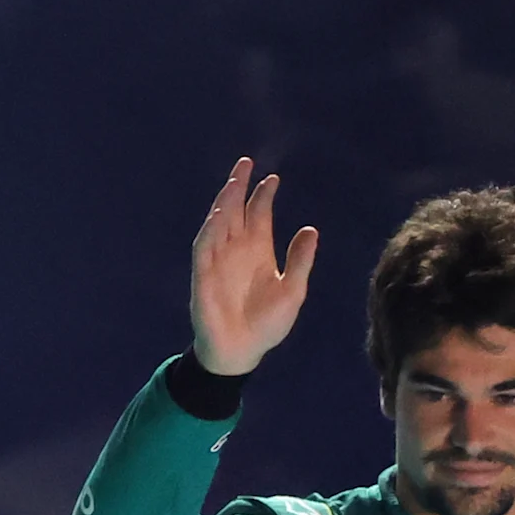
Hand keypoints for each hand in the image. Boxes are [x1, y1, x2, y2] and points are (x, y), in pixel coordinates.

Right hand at [189, 156, 317, 377]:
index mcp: (258, 251)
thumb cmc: (267, 325)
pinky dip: (210, 231)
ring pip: (218, 223)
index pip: (258, 214)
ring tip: (233, 183)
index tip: (273, 178)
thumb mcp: (292, 292)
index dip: (263, 195)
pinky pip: (204, 248)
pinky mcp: (204, 276)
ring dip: (223, 203)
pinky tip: (218, 215)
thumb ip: (300, 261)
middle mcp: (236, 250)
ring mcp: (218, 261)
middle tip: (246, 162)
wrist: (242, 352)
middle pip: (235, 210)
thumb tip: (310, 230)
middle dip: (239, 186)